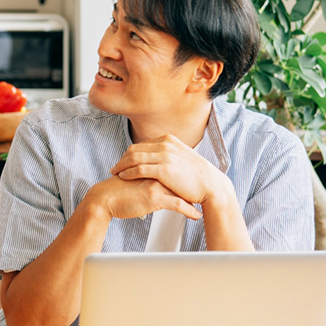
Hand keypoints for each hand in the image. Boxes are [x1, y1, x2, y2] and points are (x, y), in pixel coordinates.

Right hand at [87, 174, 201, 221]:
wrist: (104, 198)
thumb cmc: (118, 191)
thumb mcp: (135, 179)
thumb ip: (148, 178)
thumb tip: (160, 184)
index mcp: (151, 165)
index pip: (174, 169)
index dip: (186, 177)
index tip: (196, 184)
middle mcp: (156, 172)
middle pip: (181, 179)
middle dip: (194, 187)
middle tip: (205, 193)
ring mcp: (156, 184)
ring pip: (182, 192)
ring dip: (195, 200)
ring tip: (204, 205)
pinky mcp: (154, 197)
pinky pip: (178, 205)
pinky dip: (189, 211)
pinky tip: (196, 216)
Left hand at [110, 135, 230, 206]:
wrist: (211, 185)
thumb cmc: (197, 175)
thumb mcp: (181, 157)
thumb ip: (167, 154)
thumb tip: (156, 157)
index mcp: (168, 140)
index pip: (141, 144)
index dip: (129, 153)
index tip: (122, 161)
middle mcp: (165, 144)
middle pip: (135, 149)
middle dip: (122, 159)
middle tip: (114, 168)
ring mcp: (165, 156)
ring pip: (134, 157)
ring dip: (121, 165)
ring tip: (115, 173)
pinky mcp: (164, 169)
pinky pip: (139, 169)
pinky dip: (128, 172)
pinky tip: (123, 177)